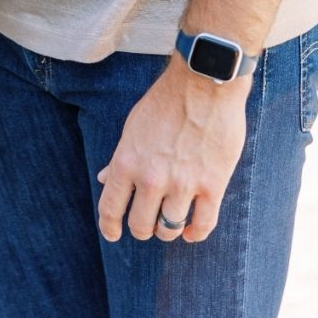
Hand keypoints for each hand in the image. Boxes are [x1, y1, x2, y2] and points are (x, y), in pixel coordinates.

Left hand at [96, 56, 250, 244]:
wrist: (204, 83)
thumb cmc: (166, 101)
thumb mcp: (133, 126)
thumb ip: (120, 157)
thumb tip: (104, 179)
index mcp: (126, 162)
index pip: (110, 208)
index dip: (109, 227)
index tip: (113, 234)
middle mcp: (151, 179)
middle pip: (141, 226)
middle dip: (142, 229)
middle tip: (147, 224)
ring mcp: (183, 185)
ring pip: (170, 229)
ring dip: (169, 230)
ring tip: (171, 223)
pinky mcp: (212, 185)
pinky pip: (203, 225)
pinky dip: (196, 234)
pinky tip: (192, 232)